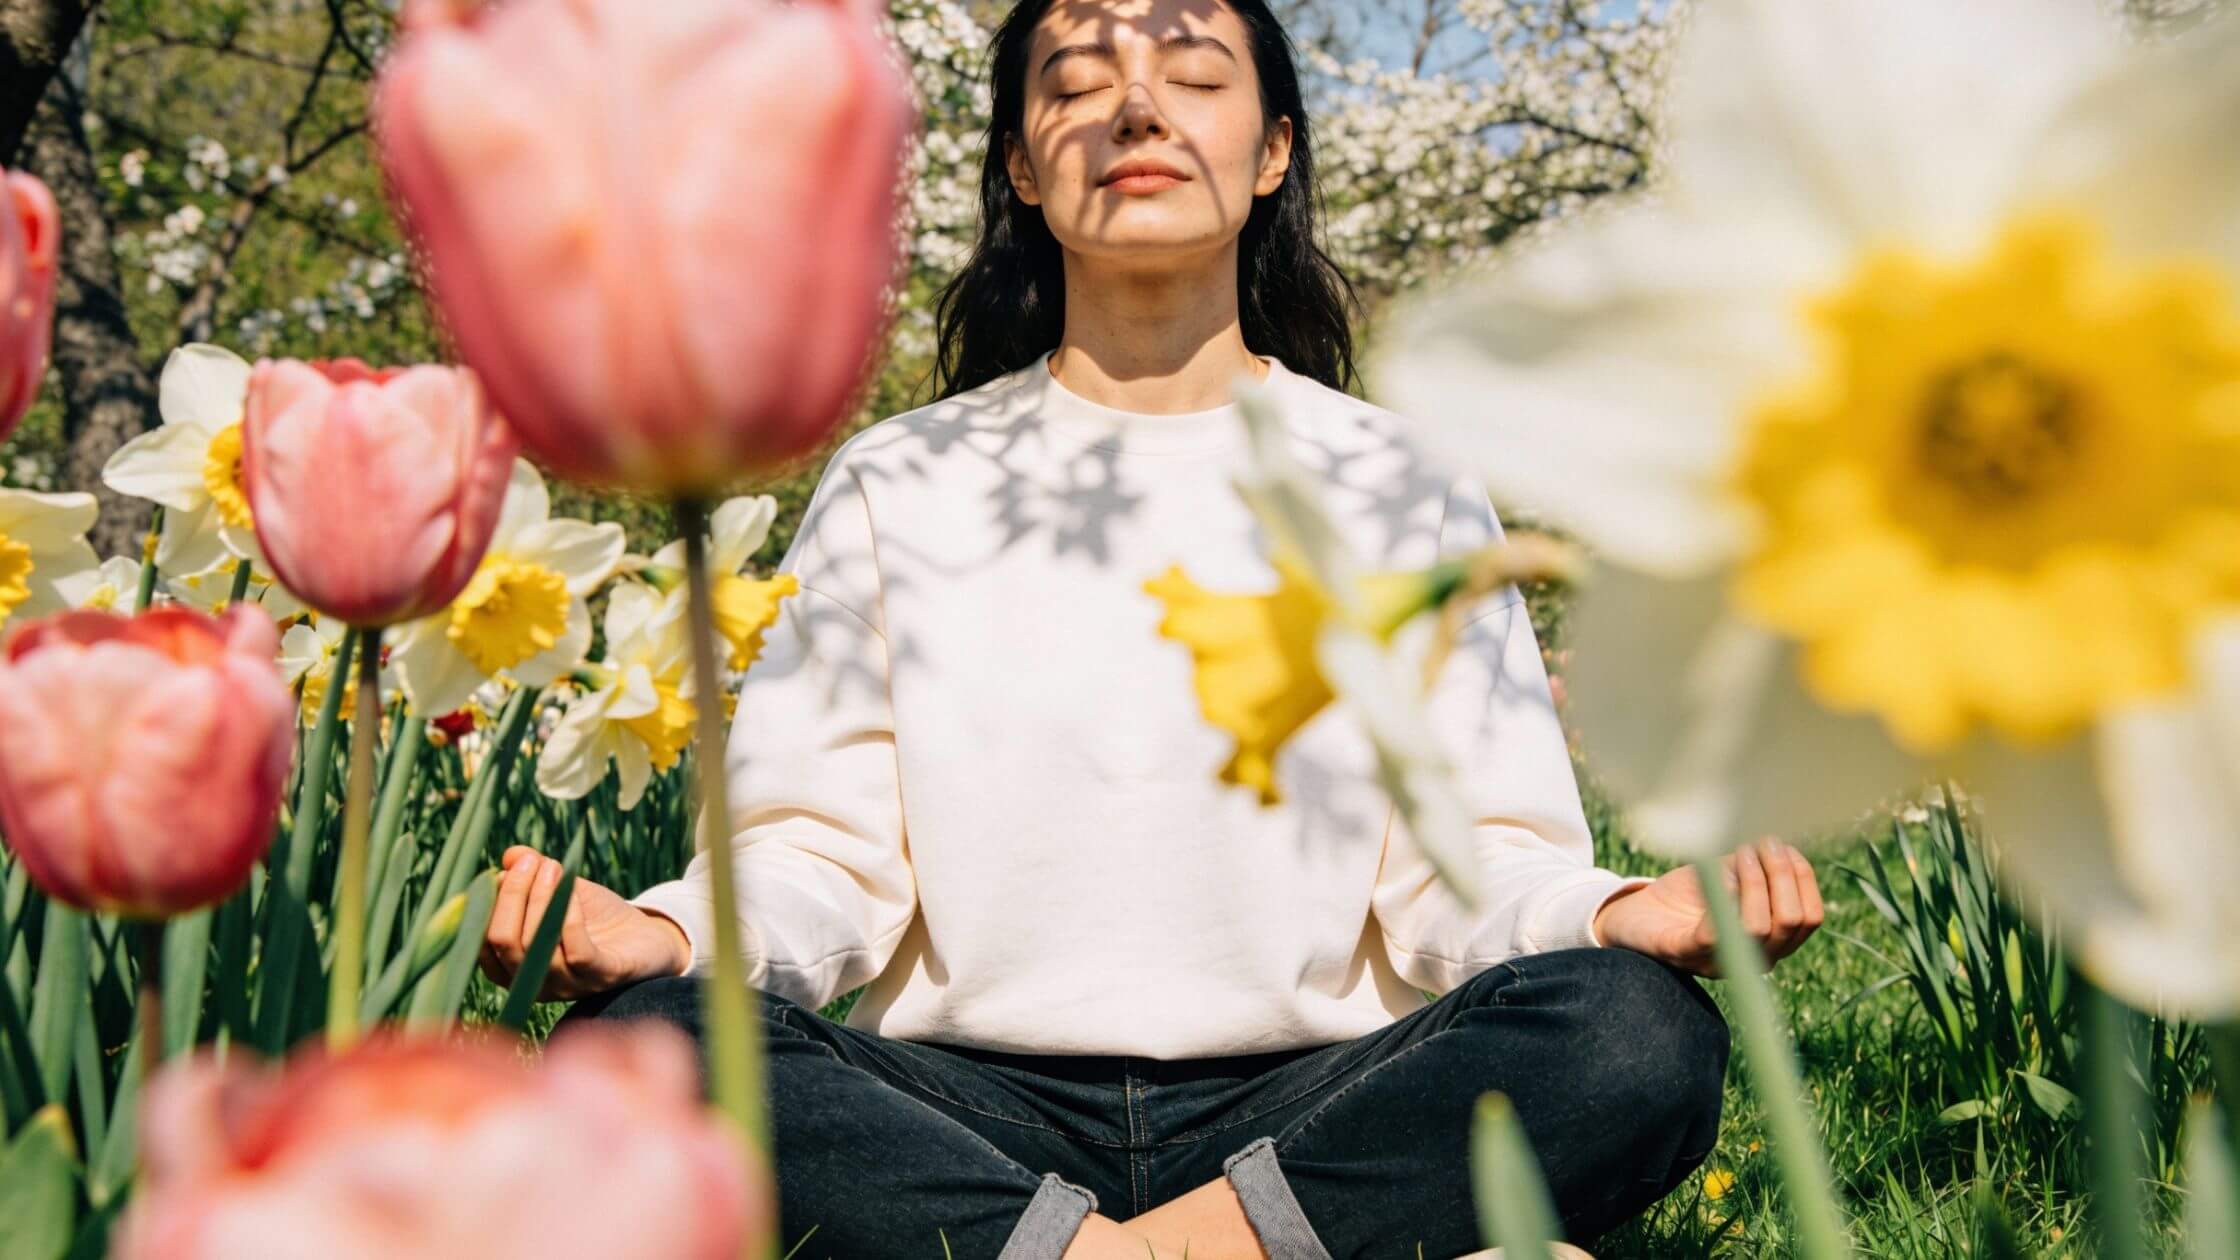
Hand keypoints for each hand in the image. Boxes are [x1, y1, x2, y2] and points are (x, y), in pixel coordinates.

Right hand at [478, 845, 692, 1000]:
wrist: (650, 938)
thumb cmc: (598, 917)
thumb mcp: (562, 889)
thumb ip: (534, 874)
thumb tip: (510, 856)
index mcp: (514, 966)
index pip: (482, 940)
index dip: (487, 902)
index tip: (506, 867)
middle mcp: (534, 982)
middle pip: (503, 942)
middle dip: (512, 895)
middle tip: (529, 862)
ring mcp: (568, 985)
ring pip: (536, 946)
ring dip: (541, 898)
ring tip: (553, 867)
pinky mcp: (602, 978)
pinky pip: (577, 952)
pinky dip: (568, 916)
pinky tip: (572, 890)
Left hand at [1591, 836, 1823, 976]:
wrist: (1635, 911)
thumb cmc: (1688, 893)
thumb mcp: (1731, 874)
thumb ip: (1759, 866)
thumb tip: (1785, 847)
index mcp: (1772, 940)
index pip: (1810, 917)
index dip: (1802, 877)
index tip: (1781, 844)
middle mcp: (1754, 958)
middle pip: (1792, 921)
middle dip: (1781, 873)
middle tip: (1761, 843)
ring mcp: (1721, 961)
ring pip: (1760, 927)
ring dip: (1754, 879)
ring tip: (1740, 851)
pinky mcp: (1685, 954)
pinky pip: (1718, 932)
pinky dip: (1725, 896)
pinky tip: (1719, 873)